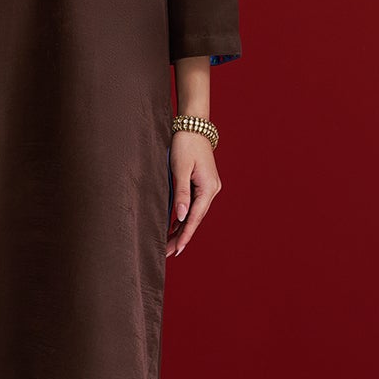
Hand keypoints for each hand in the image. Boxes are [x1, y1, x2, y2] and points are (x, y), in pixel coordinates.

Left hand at [166, 132, 220, 256]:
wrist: (194, 126)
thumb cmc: (185, 145)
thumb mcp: (180, 169)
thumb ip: (181, 193)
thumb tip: (182, 217)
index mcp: (208, 188)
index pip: (195, 218)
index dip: (185, 236)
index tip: (176, 250)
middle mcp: (212, 190)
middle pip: (195, 218)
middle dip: (181, 236)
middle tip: (166, 252)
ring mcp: (209, 188)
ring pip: (194, 213)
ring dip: (182, 228)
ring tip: (168, 244)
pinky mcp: (203, 184)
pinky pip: (194, 205)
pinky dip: (184, 216)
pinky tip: (175, 227)